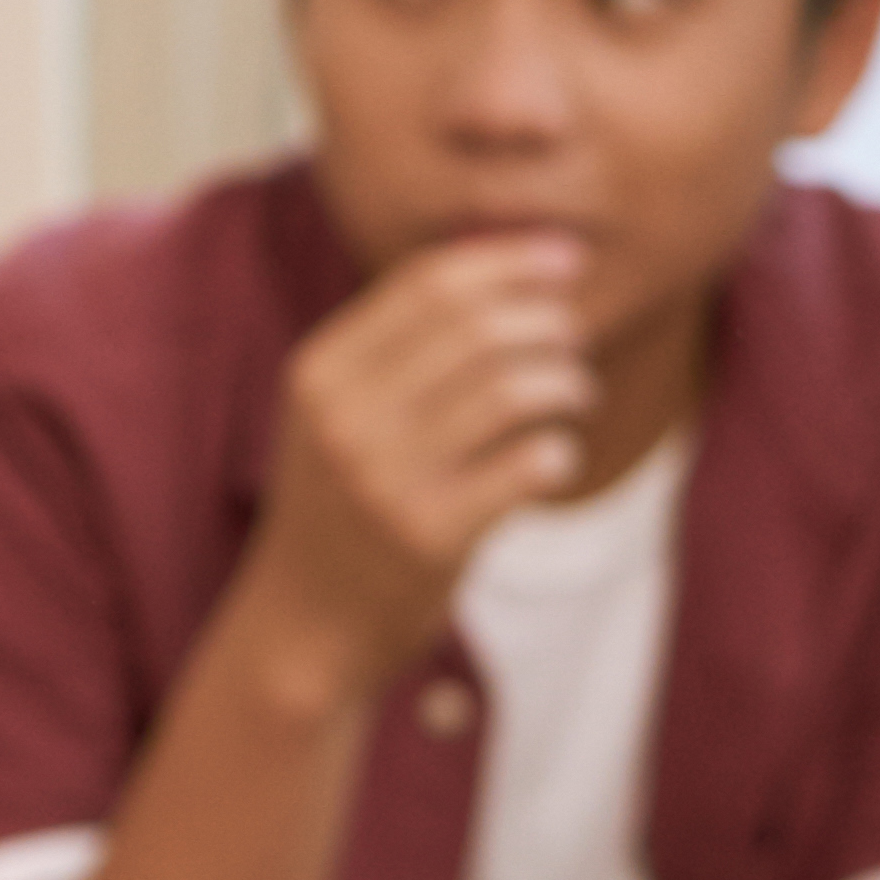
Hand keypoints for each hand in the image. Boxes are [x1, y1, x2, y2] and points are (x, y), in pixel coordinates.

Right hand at [235, 229, 599, 687]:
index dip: (510, 261)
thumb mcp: (337, 412)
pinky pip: (530, 463)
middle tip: (574, 340)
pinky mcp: (429, 534)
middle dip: (548, 321)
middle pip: (477, 328)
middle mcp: (344, 416)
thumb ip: (397, 345)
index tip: (567, 258)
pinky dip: (559, 451)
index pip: (427, 283)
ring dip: (566, 382)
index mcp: (318, 370)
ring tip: (575, 394)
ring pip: (512, 389)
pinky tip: (552, 459)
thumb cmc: (342, 503)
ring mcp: (383, 477)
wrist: (304, 621)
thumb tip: (508, 266)